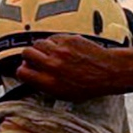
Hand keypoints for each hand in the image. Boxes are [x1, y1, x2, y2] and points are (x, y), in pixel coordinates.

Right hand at [17, 34, 132, 101]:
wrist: (110, 72)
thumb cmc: (90, 85)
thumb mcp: (65, 94)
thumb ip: (45, 84)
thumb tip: (28, 74)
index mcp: (50, 83)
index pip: (22, 72)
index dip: (23, 70)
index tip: (28, 69)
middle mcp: (53, 66)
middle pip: (26, 53)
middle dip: (30, 56)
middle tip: (39, 59)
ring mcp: (60, 51)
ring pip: (39, 43)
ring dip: (43, 48)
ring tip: (53, 54)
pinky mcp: (68, 40)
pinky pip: (53, 38)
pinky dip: (56, 42)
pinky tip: (65, 49)